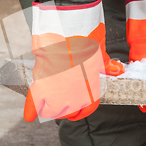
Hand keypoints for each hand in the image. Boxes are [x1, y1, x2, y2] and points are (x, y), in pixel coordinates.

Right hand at [24, 0, 123, 122]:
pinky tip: (29, 117)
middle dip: (62, 109)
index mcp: (91, 88)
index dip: (80, 112)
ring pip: (50, 109)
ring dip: (48, 108)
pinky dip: (31, 109)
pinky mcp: (41, 82)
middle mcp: (75, 94)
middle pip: (66, 111)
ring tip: (45, 105)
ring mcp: (58, 91)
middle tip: (58, 102)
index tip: (75, 113)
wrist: (70, 28)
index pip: (86, 110)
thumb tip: (116, 71)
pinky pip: (34, 101)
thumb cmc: (86, 38)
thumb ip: (106, 65)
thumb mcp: (100, 53)